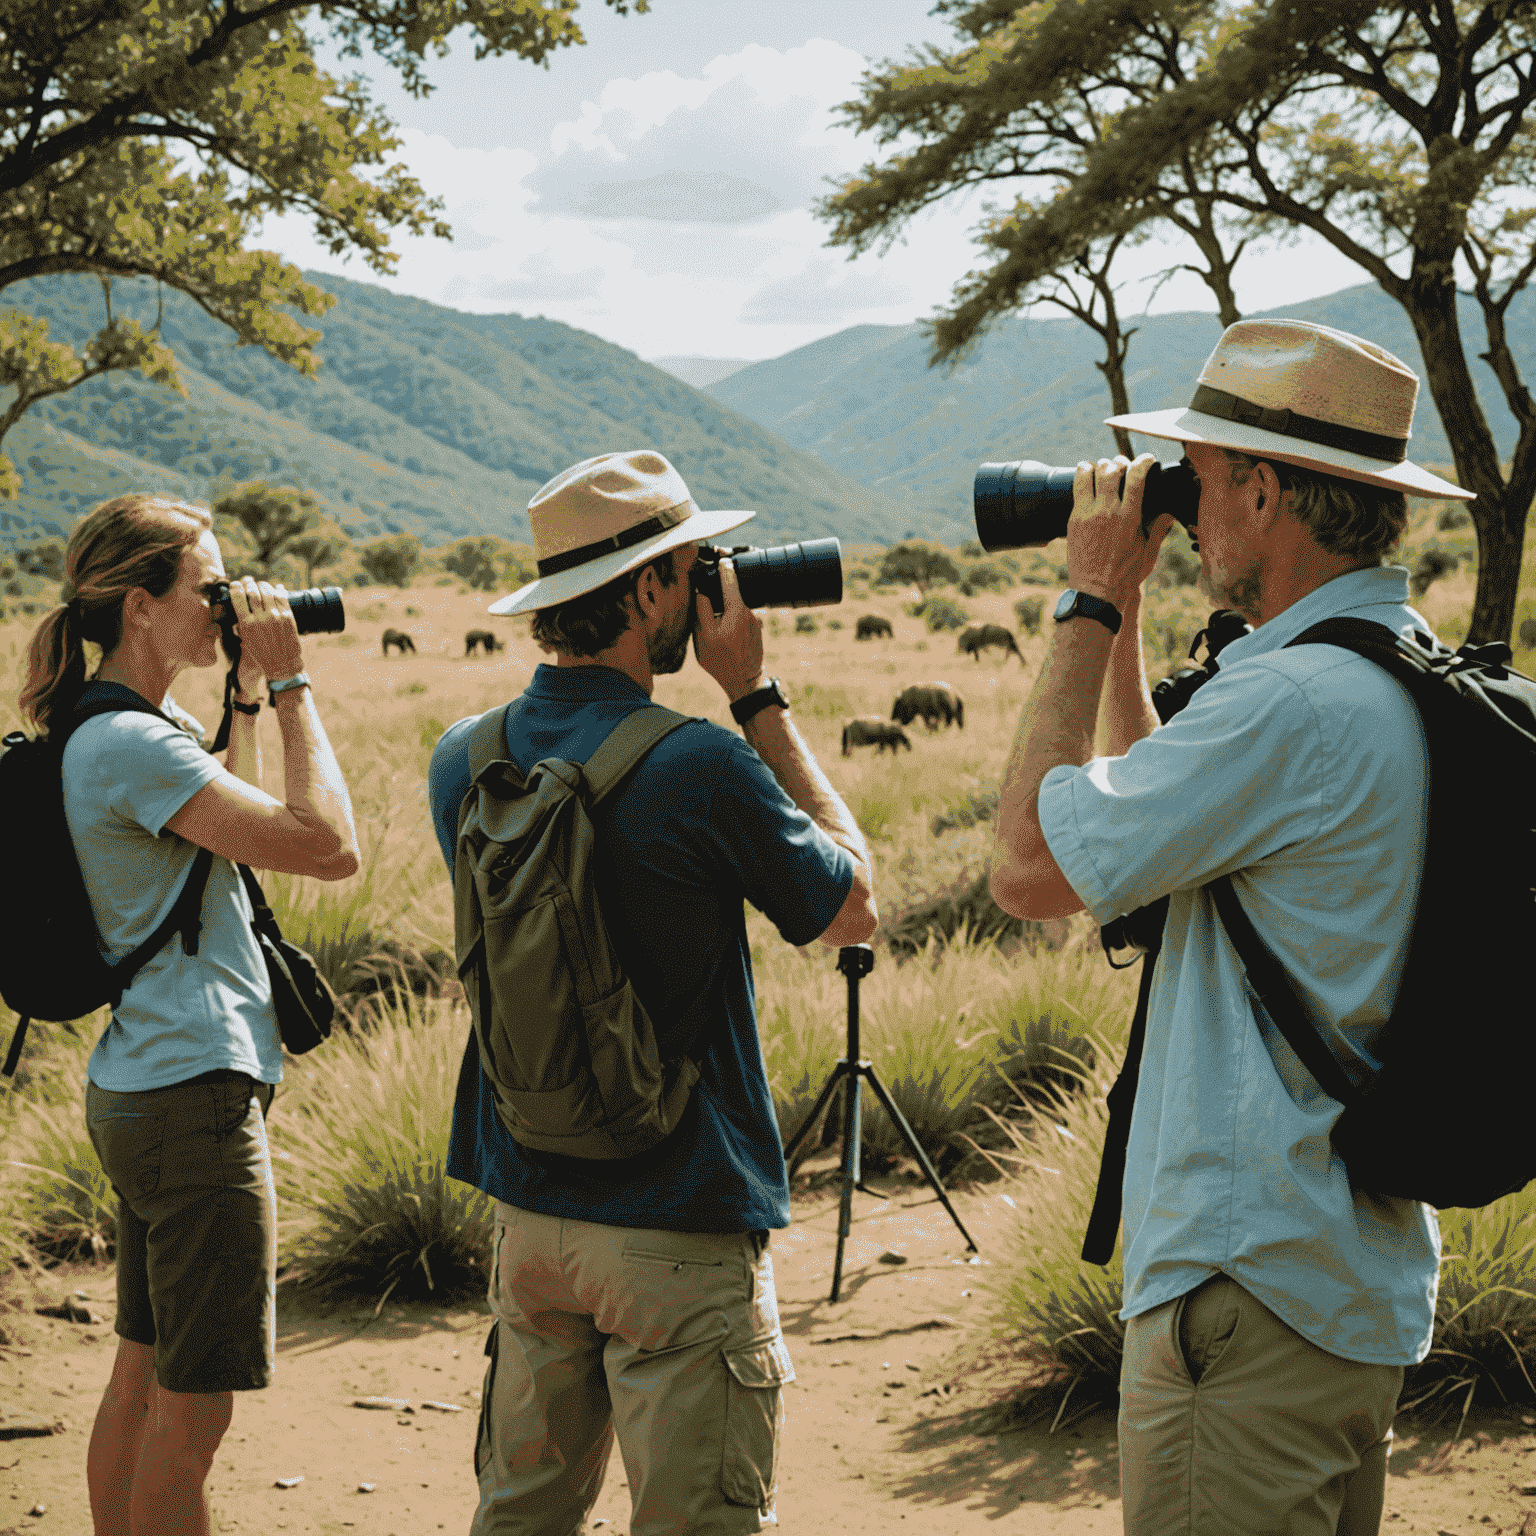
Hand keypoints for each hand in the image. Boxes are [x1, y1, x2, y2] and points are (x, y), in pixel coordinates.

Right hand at [227, 577, 303, 691]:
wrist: (283, 664)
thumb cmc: (262, 654)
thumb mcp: (246, 640)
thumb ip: (241, 624)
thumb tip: (238, 608)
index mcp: (247, 624)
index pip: (239, 598)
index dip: (236, 587)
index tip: (235, 584)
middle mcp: (261, 618)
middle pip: (253, 591)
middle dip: (249, 583)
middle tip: (248, 581)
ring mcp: (276, 616)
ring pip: (268, 591)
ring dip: (263, 585)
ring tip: (261, 586)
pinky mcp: (288, 616)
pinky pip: (283, 597)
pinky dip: (279, 590)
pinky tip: (276, 588)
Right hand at [693, 558, 766, 701]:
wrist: (744, 682)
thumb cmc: (721, 661)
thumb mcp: (703, 637)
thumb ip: (702, 611)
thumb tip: (702, 593)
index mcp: (736, 610)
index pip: (730, 579)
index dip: (723, 566)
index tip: (720, 557)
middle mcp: (749, 612)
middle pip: (732, 594)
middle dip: (719, 596)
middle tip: (709, 611)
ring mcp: (756, 621)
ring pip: (736, 609)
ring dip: (725, 614)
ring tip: (717, 633)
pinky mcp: (757, 630)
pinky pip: (741, 619)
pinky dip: (732, 623)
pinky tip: (726, 639)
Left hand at [1066, 453, 1174, 608]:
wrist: (1095, 592)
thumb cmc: (1125, 575)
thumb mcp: (1149, 552)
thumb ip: (1159, 528)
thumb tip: (1170, 511)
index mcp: (1129, 517)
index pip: (1136, 477)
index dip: (1143, 461)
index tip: (1147, 460)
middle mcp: (1106, 511)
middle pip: (1110, 469)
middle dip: (1119, 462)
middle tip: (1123, 467)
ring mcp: (1086, 514)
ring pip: (1088, 473)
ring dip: (1097, 466)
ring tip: (1102, 469)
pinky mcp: (1073, 520)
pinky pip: (1076, 489)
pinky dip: (1082, 477)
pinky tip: (1087, 478)